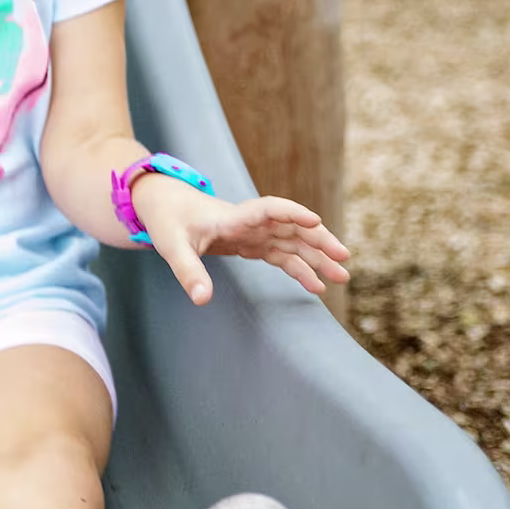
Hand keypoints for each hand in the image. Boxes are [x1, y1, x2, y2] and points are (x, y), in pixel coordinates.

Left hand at [132, 175, 349, 306]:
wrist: (166, 208)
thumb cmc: (168, 222)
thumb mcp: (172, 247)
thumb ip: (188, 271)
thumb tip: (202, 300)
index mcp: (233, 216)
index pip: (268, 209)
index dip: (292, 213)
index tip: (316, 220)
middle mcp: (250, 222)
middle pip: (291, 227)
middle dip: (318, 240)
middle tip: (343, 258)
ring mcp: (254, 233)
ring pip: (293, 242)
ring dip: (317, 257)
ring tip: (341, 276)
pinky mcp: (253, 244)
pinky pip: (282, 256)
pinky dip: (300, 269)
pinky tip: (317, 287)